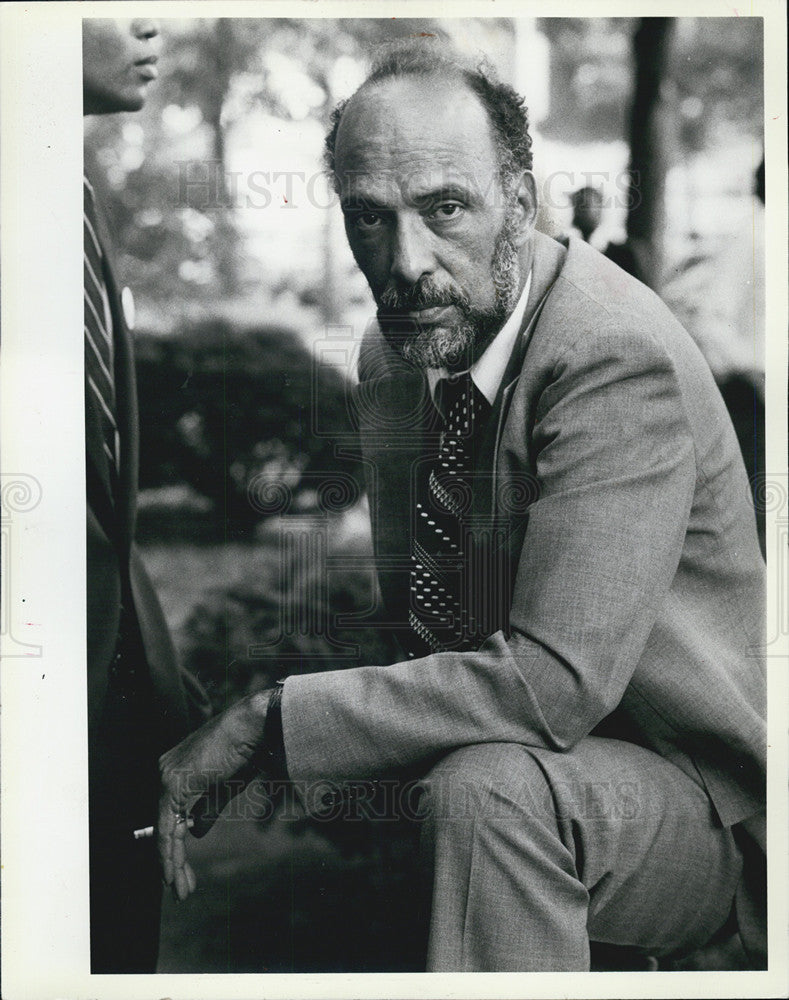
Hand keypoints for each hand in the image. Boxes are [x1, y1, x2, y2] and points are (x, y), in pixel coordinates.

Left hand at [158, 689, 269, 899]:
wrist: (256, 726)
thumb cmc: (247, 750)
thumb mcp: (225, 788)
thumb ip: (207, 808)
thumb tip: (194, 832)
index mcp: (178, 770)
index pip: (170, 816)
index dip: (175, 846)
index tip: (182, 872)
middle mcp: (165, 770)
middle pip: (163, 825)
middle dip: (172, 861)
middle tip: (181, 889)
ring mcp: (166, 775)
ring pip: (163, 830)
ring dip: (172, 864)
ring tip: (180, 890)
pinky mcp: (173, 782)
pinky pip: (167, 827)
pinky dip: (170, 853)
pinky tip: (172, 874)